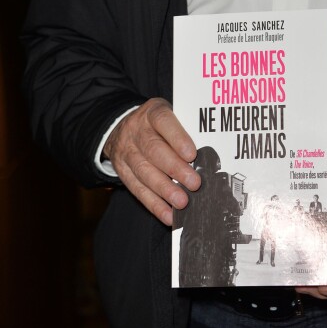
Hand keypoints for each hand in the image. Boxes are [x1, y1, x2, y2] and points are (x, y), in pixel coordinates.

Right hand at [103, 97, 199, 225]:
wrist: (119, 127)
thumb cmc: (155, 123)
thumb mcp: (168, 113)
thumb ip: (184, 128)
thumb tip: (207, 151)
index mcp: (152, 112)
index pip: (163, 121)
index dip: (177, 138)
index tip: (191, 154)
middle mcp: (136, 131)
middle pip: (154, 150)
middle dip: (175, 169)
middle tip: (194, 183)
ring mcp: (127, 152)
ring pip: (145, 172)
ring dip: (165, 190)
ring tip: (182, 202)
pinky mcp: (122, 172)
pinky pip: (137, 190)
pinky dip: (154, 204)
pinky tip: (168, 214)